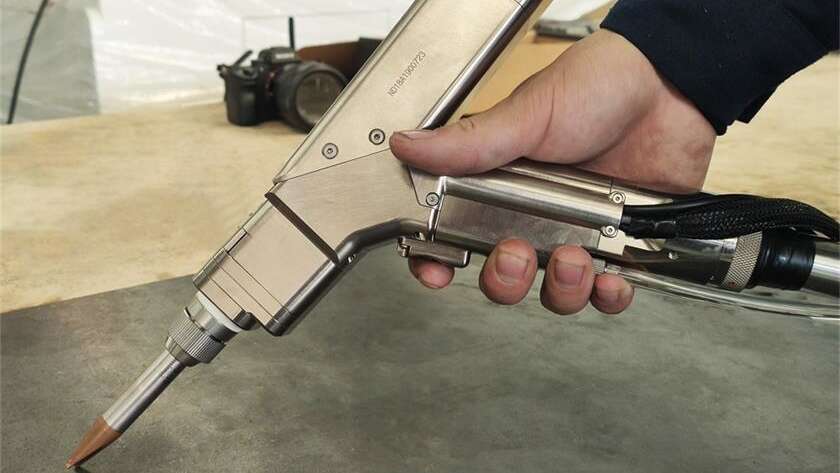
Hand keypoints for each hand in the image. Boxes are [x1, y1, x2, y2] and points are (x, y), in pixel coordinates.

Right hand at [390, 29, 715, 314]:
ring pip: (552, 292)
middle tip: (517, 254)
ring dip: (560, 288)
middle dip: (505, 278)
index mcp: (497, 184)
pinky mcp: (617, 245)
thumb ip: (470, 142)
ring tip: (577, 257)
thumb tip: (408, 146)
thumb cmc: (596, 87)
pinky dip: (608, 295)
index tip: (437, 272)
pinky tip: (610, 277)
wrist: (670, 86)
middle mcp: (530, 214)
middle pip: (501, 275)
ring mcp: (573, 232)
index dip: (438, 259)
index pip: (452, 231)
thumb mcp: (527, 114)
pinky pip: (605, 293)